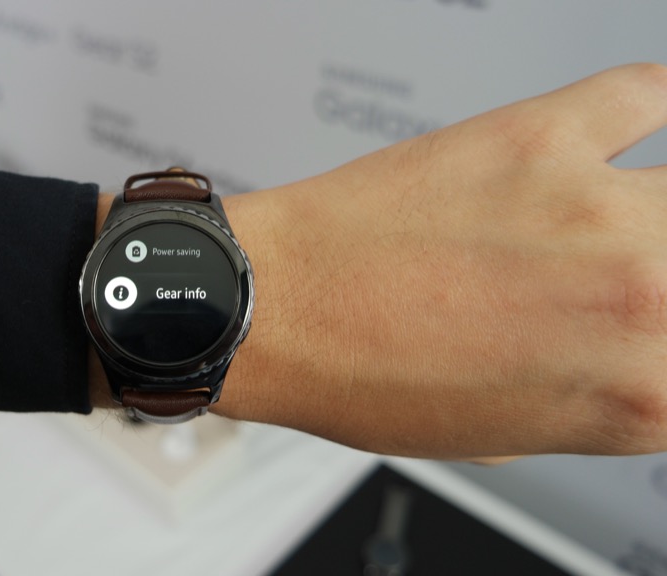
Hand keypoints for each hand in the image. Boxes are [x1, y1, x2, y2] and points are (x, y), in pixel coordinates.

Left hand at [217, 64, 666, 458]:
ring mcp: (595, 208)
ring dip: (664, 215)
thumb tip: (642, 361)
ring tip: (627, 224)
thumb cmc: (362, 379)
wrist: (275, 308)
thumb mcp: (510, 434)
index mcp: (637, 398)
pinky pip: (646, 93)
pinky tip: (630, 135)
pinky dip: (654, 109)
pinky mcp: (541, 134)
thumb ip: (606, 396)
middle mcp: (641, 299)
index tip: (658, 335)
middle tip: (638, 282)